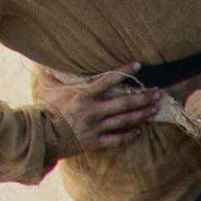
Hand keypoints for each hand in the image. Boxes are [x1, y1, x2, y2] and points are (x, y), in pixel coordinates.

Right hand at [34, 65, 154, 151]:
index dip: (124, 71)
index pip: (109, 80)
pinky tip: (139, 131)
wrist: (42, 134)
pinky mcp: (96, 141)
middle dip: (144, 97)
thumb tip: (46, 58)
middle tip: (158, 93)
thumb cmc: (44, 108)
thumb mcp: (46, 87)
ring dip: (142, 114)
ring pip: (125, 120)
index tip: (138, 65)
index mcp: (84, 94)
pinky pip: (118, 139)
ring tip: (155, 109)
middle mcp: (94, 110)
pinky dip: (130, 135)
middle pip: (125, 102)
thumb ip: (52, 73)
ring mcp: (97, 127)